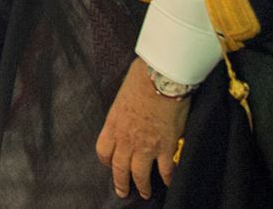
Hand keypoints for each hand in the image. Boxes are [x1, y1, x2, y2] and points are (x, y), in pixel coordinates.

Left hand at [95, 57, 189, 199]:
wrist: (160, 79)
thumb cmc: (140, 80)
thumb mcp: (122, 97)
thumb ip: (123, 112)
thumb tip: (129, 113)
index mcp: (113, 125)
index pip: (103, 150)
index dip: (106, 161)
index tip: (109, 165)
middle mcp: (126, 139)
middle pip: (119, 167)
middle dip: (120, 182)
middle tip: (122, 191)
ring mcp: (145, 145)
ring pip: (139, 173)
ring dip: (142, 186)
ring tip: (145, 193)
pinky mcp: (165, 147)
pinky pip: (165, 170)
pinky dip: (167, 179)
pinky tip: (168, 183)